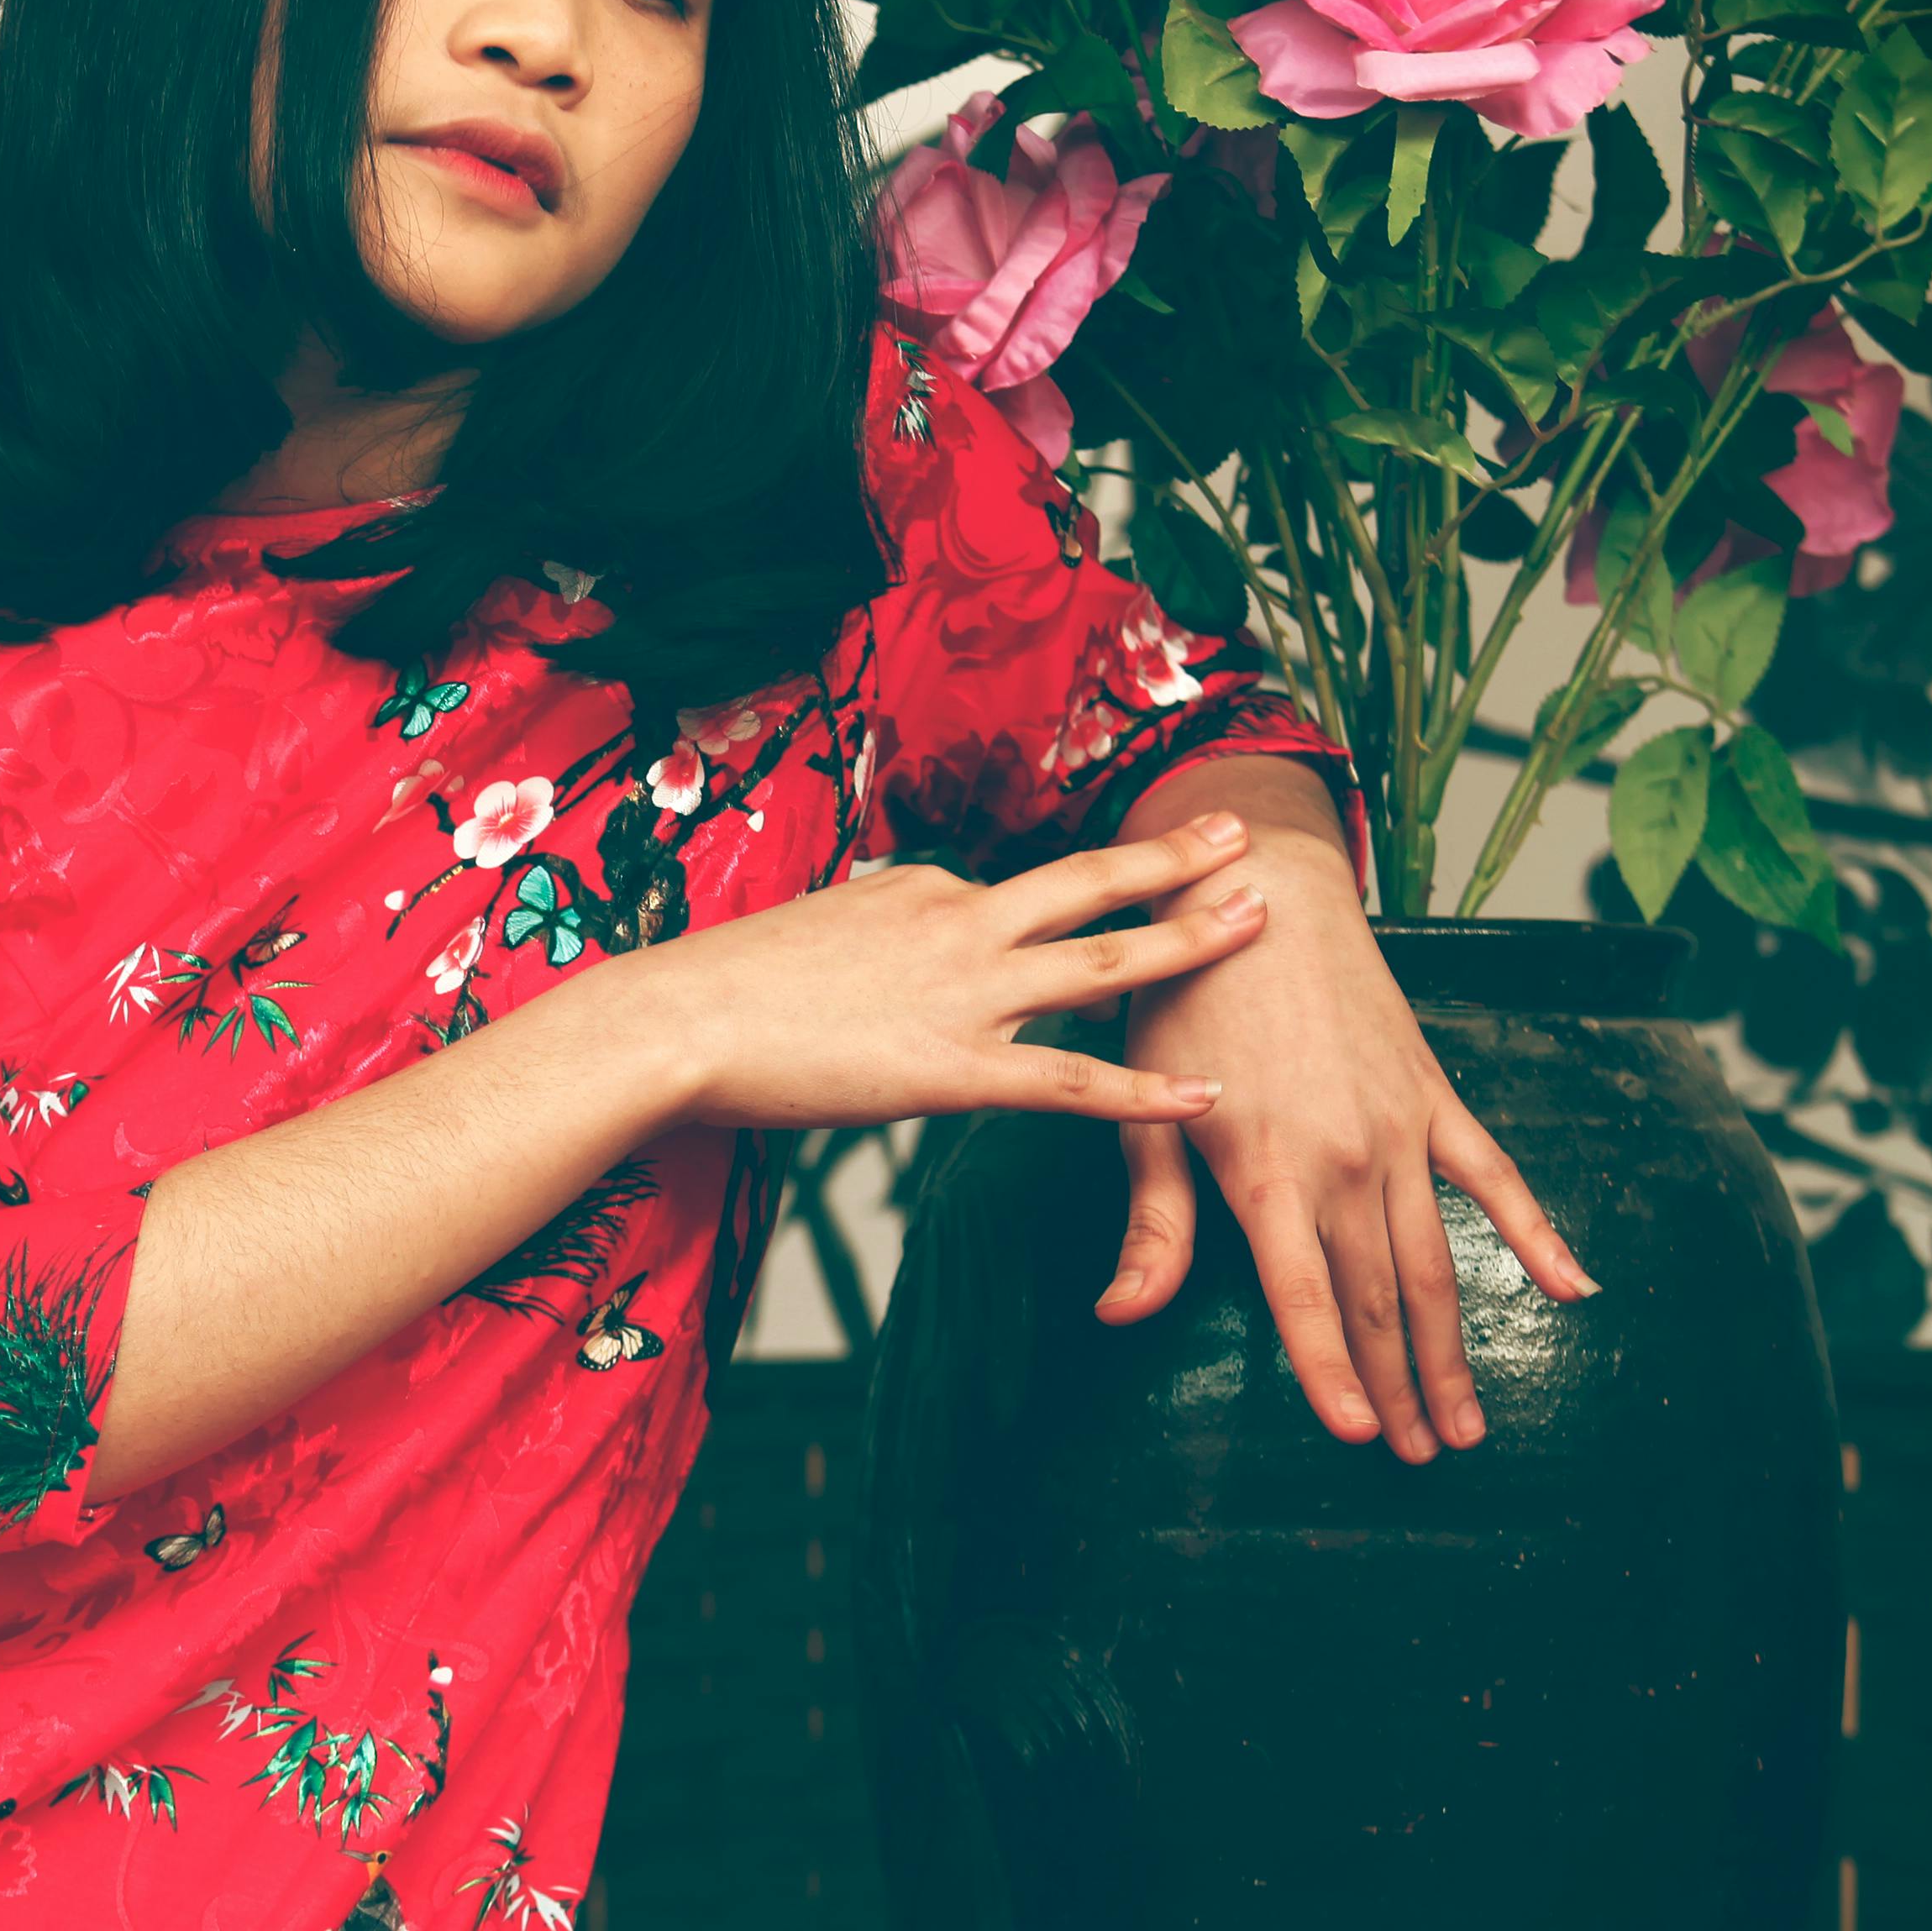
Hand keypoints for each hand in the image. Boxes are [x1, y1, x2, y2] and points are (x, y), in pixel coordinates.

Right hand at [613, 813, 1275, 1136]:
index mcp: (918, 890)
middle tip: (1237, 833)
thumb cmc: (717, 989)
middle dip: (1172, 857)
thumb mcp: (805, 934)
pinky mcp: (957, 1070)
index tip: (1087, 902)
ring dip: (1189, 937)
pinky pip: (1074, 1084)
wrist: (674, 1022)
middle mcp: (957, 923)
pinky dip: (1146, 1092)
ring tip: (1257, 920)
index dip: (1045, 912)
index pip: (1004, 897)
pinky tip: (1201, 1097)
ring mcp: (966, 994)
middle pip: (1087, 883)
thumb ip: (863, 939)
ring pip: (1104, 959)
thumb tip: (876, 956)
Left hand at [1100, 764, 1595, 1462]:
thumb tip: (1121, 1314)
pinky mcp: (1434, 1096)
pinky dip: (1537, 1235)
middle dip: (1403, 1385)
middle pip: (1383, 1295)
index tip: (1363, 1438)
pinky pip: (1497, 1177)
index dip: (1335, 1372)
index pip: (1309, 1297)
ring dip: (1454, 1345)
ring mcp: (1401, 1128)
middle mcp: (1346, 1158)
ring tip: (1469, 1421)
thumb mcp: (1148, 1109)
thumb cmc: (1185, 999)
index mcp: (1268, 1169)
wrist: (1260, 890)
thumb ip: (1152, 1221)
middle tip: (1427, 1456)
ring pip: (1437, 1260)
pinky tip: (1573, 1292)